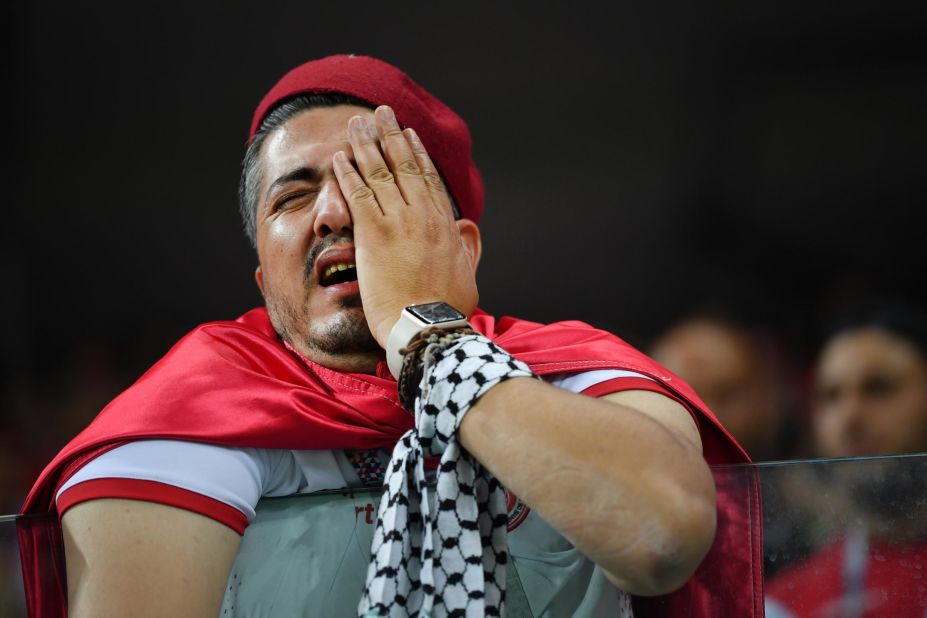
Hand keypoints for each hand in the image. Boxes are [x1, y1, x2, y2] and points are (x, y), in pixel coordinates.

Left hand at [332, 105, 478, 347]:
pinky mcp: (374, 234)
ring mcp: (399, 221)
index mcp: (446, 225)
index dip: (416, 154)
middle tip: (381, 112)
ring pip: (379, 172)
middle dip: (390, 136)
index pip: (428, 180)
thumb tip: (467, 228)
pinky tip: (338, 156)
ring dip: (365, 144)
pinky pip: (357, 194)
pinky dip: (347, 173)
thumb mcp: (467, 273)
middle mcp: (423, 216)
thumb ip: (467, 247)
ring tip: (356, 123)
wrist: (427, 328)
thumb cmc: (446, 310)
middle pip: (404, 165)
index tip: (408, 135)